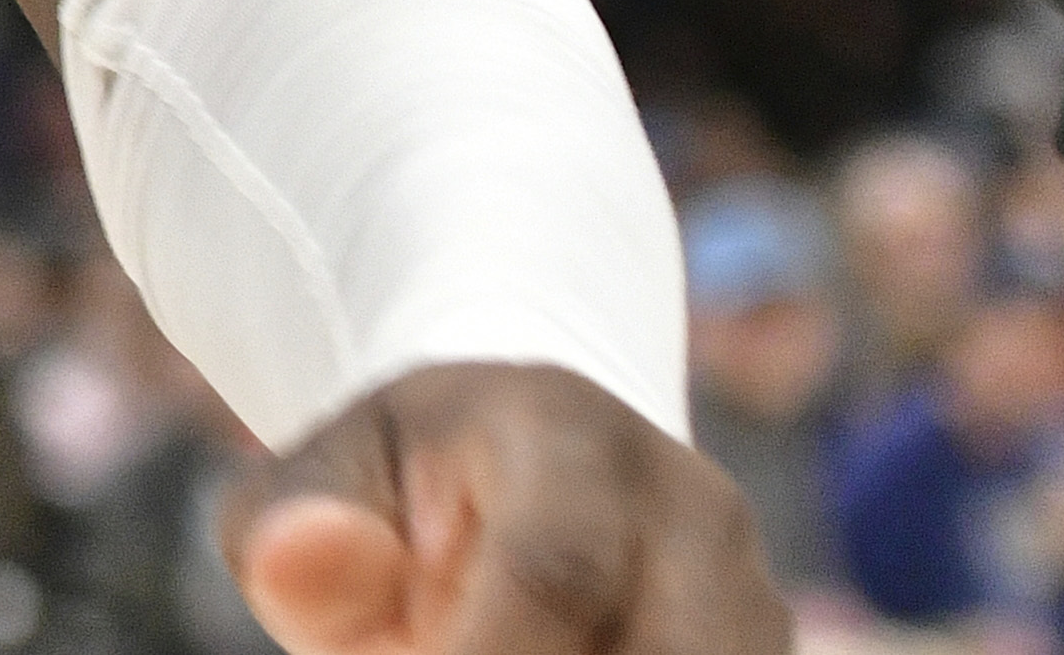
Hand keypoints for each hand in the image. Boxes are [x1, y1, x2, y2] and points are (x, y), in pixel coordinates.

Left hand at [224, 363, 786, 654]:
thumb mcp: (320, 483)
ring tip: (471, 647)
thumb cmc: (396, 495)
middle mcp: (688, 503)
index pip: (553, 571)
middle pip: (660, 653)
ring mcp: (746, 586)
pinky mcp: (767, 650)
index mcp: (563, 431)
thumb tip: (300, 559)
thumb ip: (296, 529)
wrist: (518, 469)